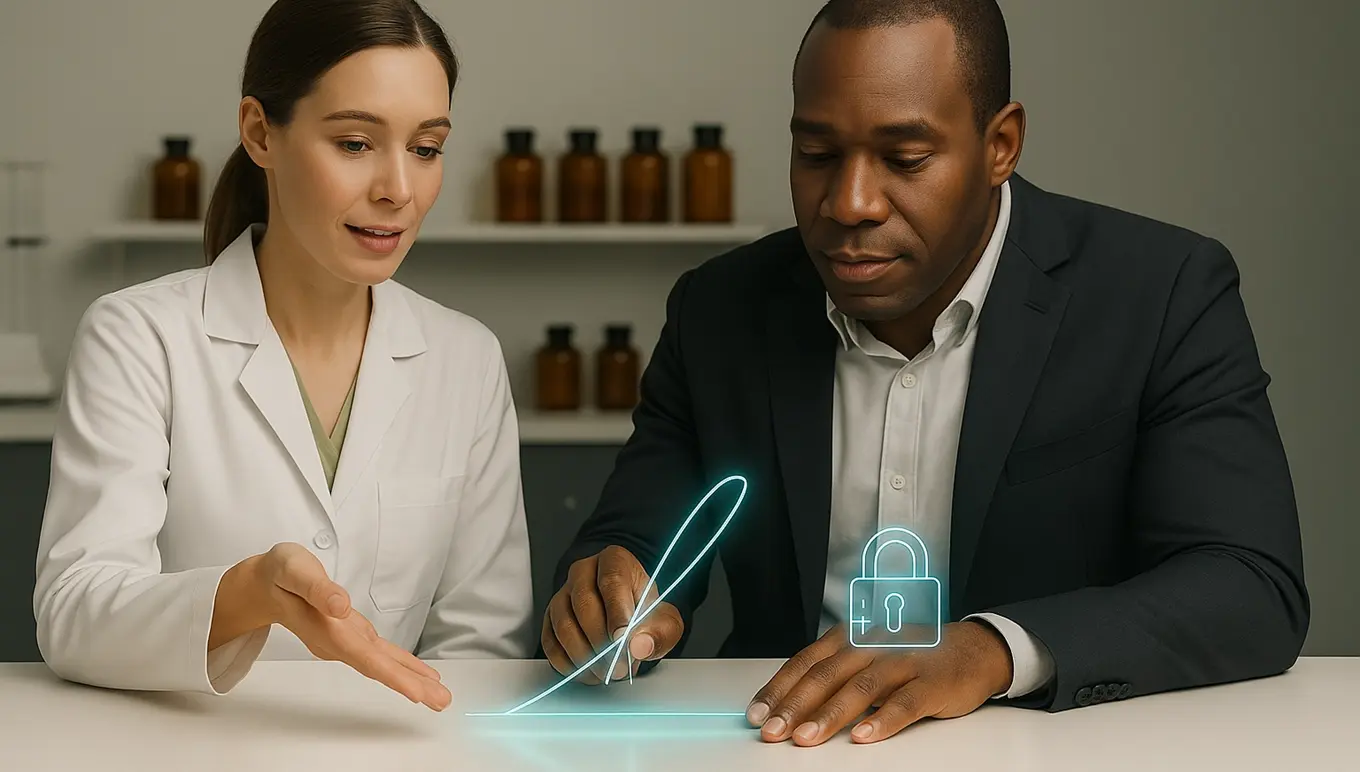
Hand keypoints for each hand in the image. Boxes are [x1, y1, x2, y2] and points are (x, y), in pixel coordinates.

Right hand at [215, 542, 450, 710]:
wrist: (264, 583)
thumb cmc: (280, 574)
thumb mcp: (294, 570)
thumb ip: (317, 589)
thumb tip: (341, 606)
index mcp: (328, 629)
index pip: (365, 658)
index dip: (392, 676)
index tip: (416, 694)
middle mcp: (338, 641)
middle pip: (378, 668)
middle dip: (410, 686)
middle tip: (441, 701)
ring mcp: (345, 641)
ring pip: (381, 664)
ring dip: (410, 679)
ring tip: (437, 694)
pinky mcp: (350, 634)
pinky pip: (379, 654)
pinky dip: (400, 664)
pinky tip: (416, 673)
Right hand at [542, 545, 683, 683]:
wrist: (628, 619)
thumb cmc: (644, 614)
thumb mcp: (665, 621)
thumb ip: (660, 633)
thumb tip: (640, 646)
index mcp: (614, 561)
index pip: (612, 580)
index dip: (617, 612)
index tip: (623, 639)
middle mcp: (583, 572)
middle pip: (584, 603)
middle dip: (602, 641)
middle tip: (619, 667)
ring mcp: (562, 595)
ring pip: (564, 625)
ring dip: (585, 657)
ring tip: (607, 673)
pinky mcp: (550, 620)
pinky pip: (551, 644)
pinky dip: (569, 665)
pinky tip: (589, 673)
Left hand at [745, 621, 1012, 745]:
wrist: (974, 648)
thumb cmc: (913, 657)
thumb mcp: (867, 656)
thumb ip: (835, 675)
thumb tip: (791, 704)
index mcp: (851, 638)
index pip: (806, 662)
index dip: (779, 687)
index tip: (757, 714)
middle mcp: (873, 644)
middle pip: (826, 675)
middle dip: (795, 705)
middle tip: (772, 731)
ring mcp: (903, 661)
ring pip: (860, 687)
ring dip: (830, 714)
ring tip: (806, 738)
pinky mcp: (932, 682)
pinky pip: (905, 703)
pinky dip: (882, 720)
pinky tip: (863, 736)